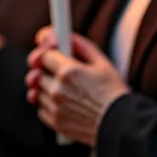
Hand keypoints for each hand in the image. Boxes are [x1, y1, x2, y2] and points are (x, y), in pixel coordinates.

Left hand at [25, 27, 128, 145]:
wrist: (120, 124)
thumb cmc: (113, 92)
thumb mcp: (101, 61)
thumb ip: (79, 44)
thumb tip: (61, 33)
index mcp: (68, 71)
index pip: (42, 55)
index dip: (47, 53)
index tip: (51, 54)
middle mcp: (58, 89)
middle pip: (36, 73)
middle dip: (45, 71)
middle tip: (57, 72)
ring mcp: (55, 107)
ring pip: (37, 91)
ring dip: (47, 88)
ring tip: (66, 90)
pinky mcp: (55, 122)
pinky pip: (41, 108)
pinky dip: (48, 105)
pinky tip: (65, 103)